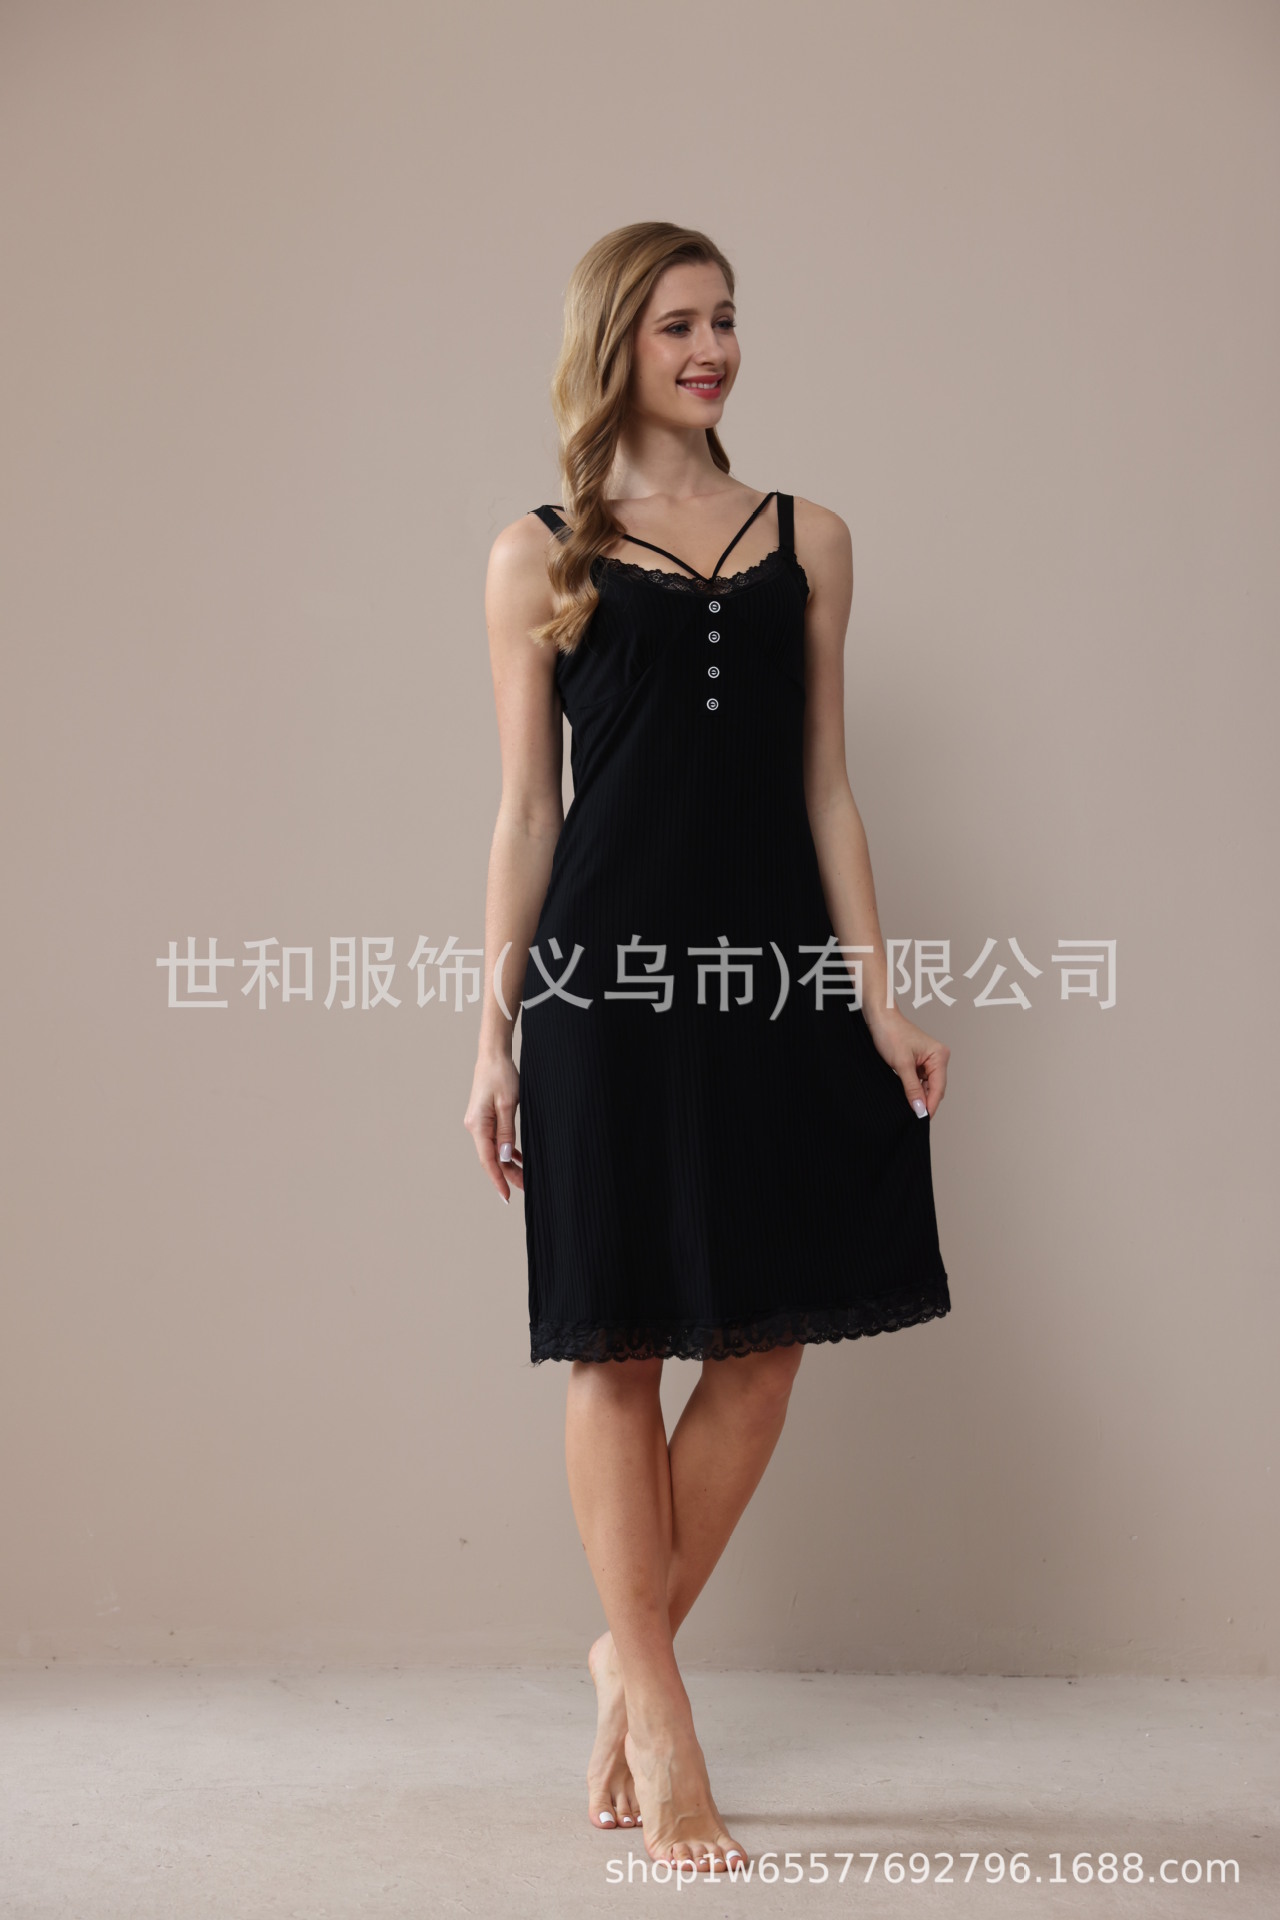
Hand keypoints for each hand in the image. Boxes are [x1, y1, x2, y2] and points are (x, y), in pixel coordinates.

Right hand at [463, 1051, 523, 1201]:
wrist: (493, 1056)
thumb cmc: (501, 1075)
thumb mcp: (509, 1104)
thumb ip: (507, 1132)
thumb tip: (506, 1158)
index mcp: (478, 1125)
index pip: (488, 1160)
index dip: (498, 1179)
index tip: (506, 1196)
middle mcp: (474, 1126)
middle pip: (491, 1158)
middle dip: (507, 1175)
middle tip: (526, 1188)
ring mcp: (478, 1123)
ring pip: (494, 1150)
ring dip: (509, 1164)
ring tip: (525, 1178)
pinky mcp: (484, 1119)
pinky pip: (495, 1140)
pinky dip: (507, 1151)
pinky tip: (518, 1159)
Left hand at [864, 1007, 948, 1118]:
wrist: (880, 1018)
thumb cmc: (891, 1033)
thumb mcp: (901, 1064)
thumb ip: (912, 1088)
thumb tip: (920, 1108)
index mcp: (939, 1055)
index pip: (938, 1087)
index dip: (930, 1105)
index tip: (922, 1119)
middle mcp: (938, 1058)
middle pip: (935, 1088)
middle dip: (925, 1102)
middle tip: (914, 1118)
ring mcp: (929, 1060)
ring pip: (927, 1086)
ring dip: (919, 1096)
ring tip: (909, 1109)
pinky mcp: (919, 1062)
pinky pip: (920, 1081)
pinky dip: (914, 1089)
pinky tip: (907, 1097)